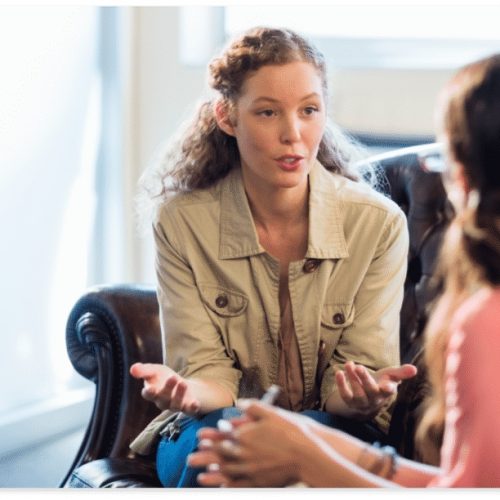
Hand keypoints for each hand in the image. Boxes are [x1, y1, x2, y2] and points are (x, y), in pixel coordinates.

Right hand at [129, 362, 199, 413]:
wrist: (181, 385)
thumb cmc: (164, 378)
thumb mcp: (155, 370)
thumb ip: (144, 371)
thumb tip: (132, 368)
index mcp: (153, 393)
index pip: (148, 395)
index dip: (149, 393)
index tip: (150, 388)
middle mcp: (163, 402)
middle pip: (163, 399)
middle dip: (167, 389)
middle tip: (173, 378)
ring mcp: (176, 405)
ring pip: (175, 404)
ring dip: (179, 395)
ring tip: (183, 383)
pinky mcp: (188, 407)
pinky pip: (189, 410)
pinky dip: (192, 408)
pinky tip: (196, 403)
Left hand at [189, 401, 312, 486]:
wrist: (307, 453)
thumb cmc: (291, 431)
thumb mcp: (272, 412)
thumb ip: (253, 407)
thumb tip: (240, 403)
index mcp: (246, 435)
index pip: (223, 436)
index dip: (210, 438)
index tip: (198, 439)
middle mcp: (245, 453)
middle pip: (220, 456)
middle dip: (204, 457)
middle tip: (190, 460)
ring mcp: (252, 469)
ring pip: (227, 472)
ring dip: (212, 474)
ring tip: (199, 477)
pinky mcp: (261, 480)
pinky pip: (241, 485)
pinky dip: (229, 486)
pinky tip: (222, 487)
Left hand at [335, 362, 416, 416]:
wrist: (366, 399)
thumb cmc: (381, 383)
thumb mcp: (391, 376)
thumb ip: (401, 372)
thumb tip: (414, 368)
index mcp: (386, 393)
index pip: (389, 392)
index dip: (388, 389)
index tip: (387, 385)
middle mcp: (374, 399)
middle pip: (371, 391)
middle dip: (365, 379)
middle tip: (359, 367)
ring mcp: (362, 402)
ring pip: (358, 393)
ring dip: (352, 379)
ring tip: (348, 364)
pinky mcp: (350, 402)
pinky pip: (345, 395)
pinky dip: (341, 385)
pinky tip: (338, 372)